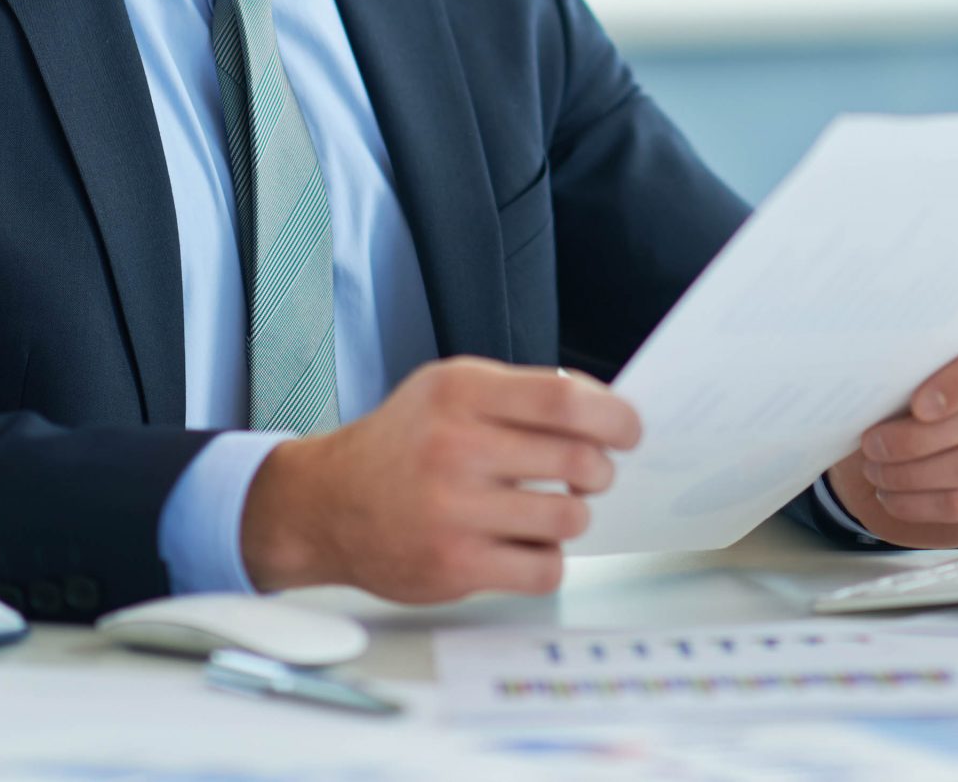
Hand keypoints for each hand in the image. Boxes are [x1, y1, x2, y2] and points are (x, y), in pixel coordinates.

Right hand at [238, 356, 639, 601]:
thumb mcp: (450, 389)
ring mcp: (453, 511)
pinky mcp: (454, 566)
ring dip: (573, 516)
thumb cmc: (403, 443)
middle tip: (590, 473)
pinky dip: (547, 559)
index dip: (614, 416)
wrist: (327, 503)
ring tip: (549, 509)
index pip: (565, 400)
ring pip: (569, 519)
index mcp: (461, 393)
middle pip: (578, 461)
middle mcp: (456, 448)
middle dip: (600, 470)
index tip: (629, 430)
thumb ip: (521, 394)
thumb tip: (605, 408)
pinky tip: (525, 544)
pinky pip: (544, 569)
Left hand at [823, 320, 957, 547]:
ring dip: (914, 472)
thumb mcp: (880, 383)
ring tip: (876, 470)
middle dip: (919, 436)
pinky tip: (891, 496)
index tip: (918, 404)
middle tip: (872, 444)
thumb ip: (890, 370)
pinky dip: (920, 503)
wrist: (877, 464)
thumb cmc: (881, 410)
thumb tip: (866, 372)